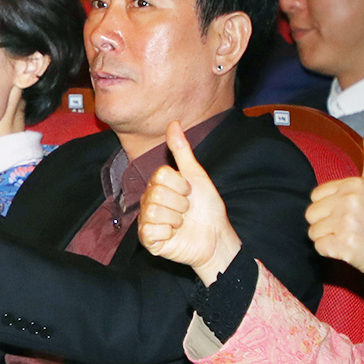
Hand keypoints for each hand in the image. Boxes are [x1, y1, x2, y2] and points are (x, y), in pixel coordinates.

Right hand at [138, 121, 242, 282]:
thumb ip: (182, 151)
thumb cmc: (207, 208)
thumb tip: (174, 123)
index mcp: (158, 186)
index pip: (161, 175)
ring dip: (176, 218)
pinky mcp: (148, 240)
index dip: (181, 185)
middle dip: (180, 203)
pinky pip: (150, 230)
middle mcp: (149, 202)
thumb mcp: (196, 175)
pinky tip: (174, 235)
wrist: (216, 237)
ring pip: (154, 211)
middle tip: (187, 210)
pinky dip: (168, 233)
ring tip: (182, 223)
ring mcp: (147, 221)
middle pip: (158, 193)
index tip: (190, 193)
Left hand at [306, 126, 363, 282]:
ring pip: (313, 231)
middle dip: (326, 224)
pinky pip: (319, 247)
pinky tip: (350, 249)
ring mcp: (346, 222)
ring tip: (351, 237)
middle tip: (350, 228)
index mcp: (354, 184)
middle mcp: (349, 200)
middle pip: (311, 213)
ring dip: (328, 238)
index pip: (316, 196)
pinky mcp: (344, 244)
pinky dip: (331, 252)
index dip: (329, 208)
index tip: (350, 213)